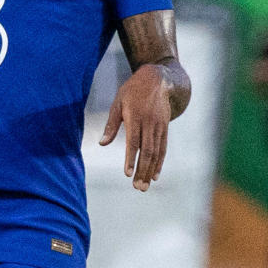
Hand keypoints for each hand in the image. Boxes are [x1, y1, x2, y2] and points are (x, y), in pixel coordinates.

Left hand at [100, 65, 171, 190]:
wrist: (157, 79)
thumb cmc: (132, 91)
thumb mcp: (118, 103)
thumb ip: (111, 124)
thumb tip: (102, 144)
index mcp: (135, 116)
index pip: (134, 141)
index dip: (131, 158)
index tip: (127, 174)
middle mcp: (149, 123)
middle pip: (147, 151)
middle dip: (143, 170)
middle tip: (138, 188)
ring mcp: (159, 126)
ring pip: (156, 152)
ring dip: (151, 170)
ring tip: (145, 186)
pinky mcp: (165, 128)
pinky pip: (163, 148)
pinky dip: (160, 162)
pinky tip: (156, 174)